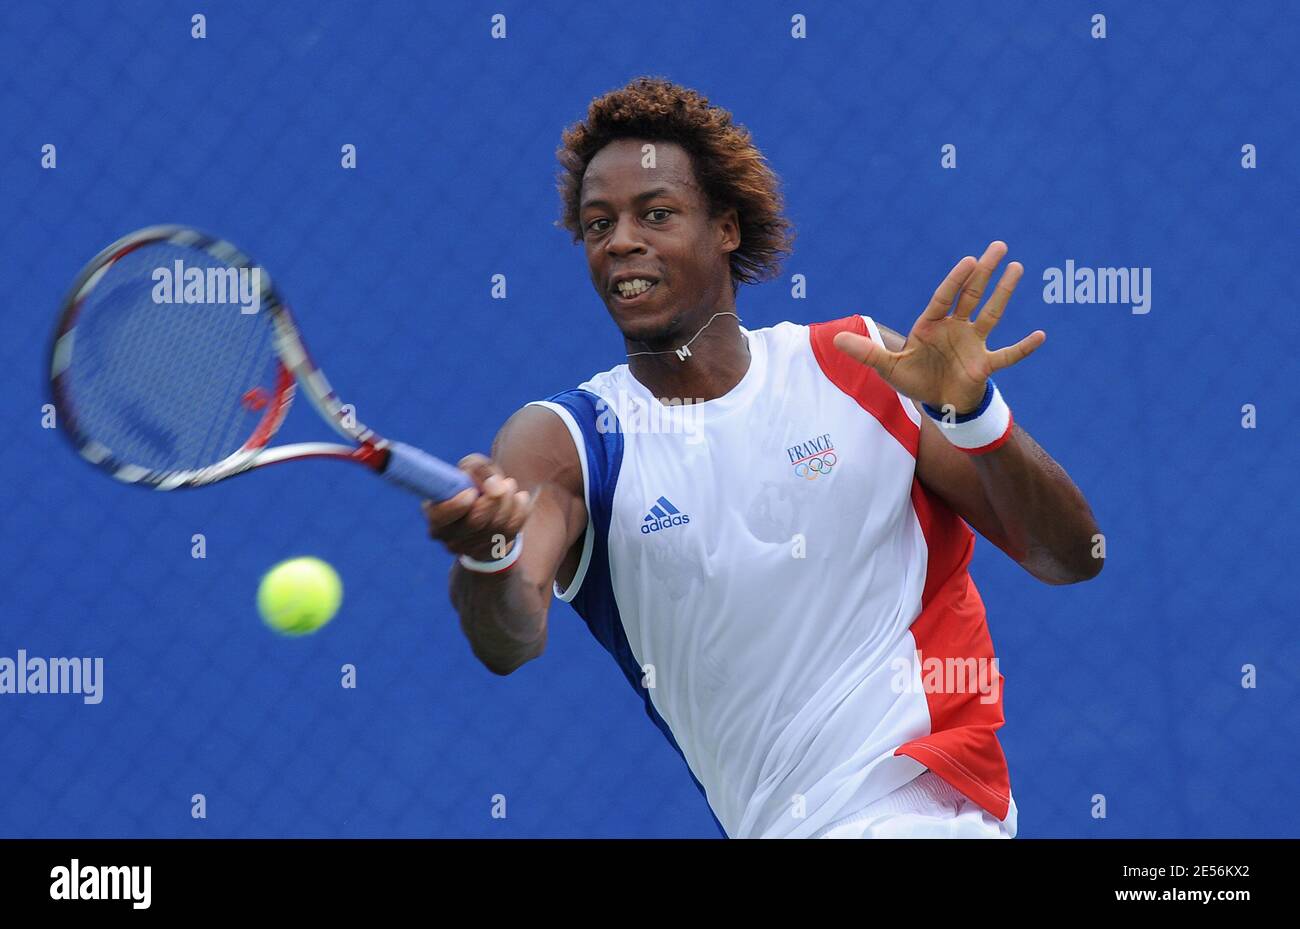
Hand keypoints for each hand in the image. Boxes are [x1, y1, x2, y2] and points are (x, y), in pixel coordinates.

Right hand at [422, 453, 533, 562]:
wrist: (488, 507)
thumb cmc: (474, 484)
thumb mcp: (471, 469)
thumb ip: (477, 467)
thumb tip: (489, 479)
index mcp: (435, 514)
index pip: (440, 517)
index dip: (457, 505)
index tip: (472, 492)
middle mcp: (448, 536)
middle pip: (475, 523)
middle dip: (493, 499)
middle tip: (501, 481)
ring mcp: (469, 548)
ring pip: (496, 528)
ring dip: (509, 502)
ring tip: (510, 485)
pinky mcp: (490, 551)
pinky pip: (511, 532)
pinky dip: (520, 512)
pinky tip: (520, 498)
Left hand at [832, 241, 1044, 413]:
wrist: (936, 403)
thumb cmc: (914, 380)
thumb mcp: (887, 367)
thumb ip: (866, 352)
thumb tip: (835, 341)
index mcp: (932, 325)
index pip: (945, 297)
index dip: (957, 280)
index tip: (970, 260)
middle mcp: (955, 328)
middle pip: (971, 295)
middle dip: (985, 272)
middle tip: (999, 246)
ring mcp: (973, 344)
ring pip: (991, 315)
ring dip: (1004, 293)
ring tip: (1018, 268)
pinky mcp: (985, 364)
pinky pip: (1008, 355)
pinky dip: (1023, 348)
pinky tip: (1041, 336)